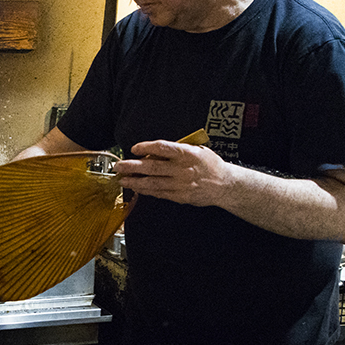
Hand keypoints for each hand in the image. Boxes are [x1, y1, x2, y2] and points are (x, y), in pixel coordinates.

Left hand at [113, 139, 229, 206]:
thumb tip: (154, 151)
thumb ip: (177, 150)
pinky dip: (146, 191)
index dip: (146, 147)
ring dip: (135, 181)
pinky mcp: (179, 196)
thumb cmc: (210, 164)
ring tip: (122, 179)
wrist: (225, 184)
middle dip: (132, 167)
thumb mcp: (197, 149)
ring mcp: (180, 184)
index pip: (162, 147)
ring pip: (152, 183)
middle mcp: (182, 169)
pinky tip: (136, 188)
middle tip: (119, 166)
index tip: (134, 148)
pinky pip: (159, 193)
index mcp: (187, 153)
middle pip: (152, 167)